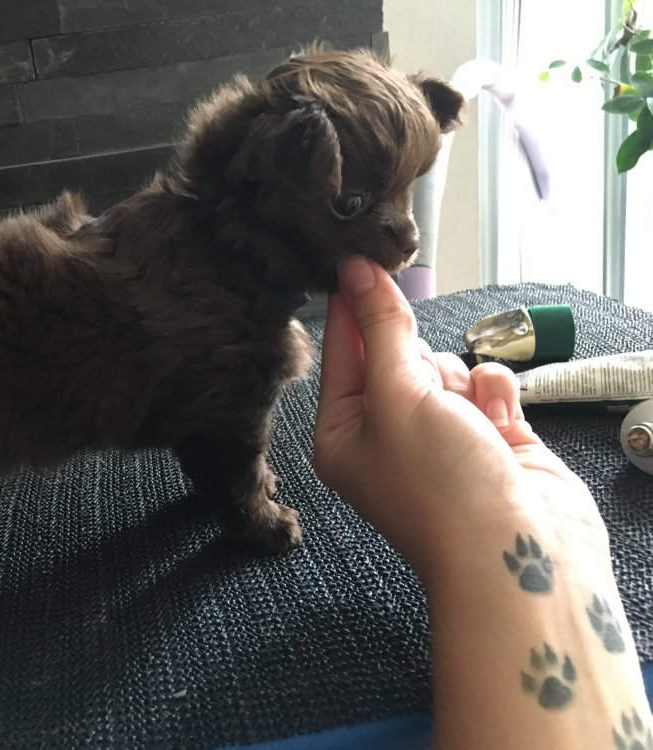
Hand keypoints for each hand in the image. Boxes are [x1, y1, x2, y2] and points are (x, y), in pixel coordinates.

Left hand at [312, 257, 607, 586]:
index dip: (352, 307)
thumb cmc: (441, 487)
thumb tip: (357, 272)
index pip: (340, 354)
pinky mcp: (487, 437)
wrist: (520, 553)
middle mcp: (386, 435)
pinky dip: (494, 397)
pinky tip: (498, 426)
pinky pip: (485, 385)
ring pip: (446, 367)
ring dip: (459, 381)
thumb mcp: (397, 396)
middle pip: (396, 357)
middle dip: (417, 360)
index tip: (356, 259)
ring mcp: (439, 437)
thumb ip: (380, 329)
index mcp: (342, 433)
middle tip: (425, 383)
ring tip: (466, 420)